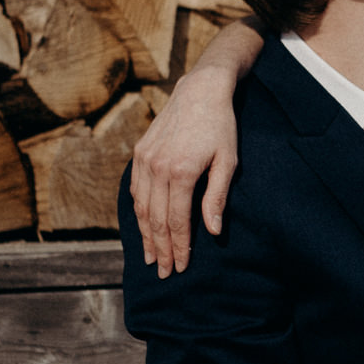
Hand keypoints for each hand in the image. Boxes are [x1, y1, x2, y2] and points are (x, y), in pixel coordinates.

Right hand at [132, 38, 253, 274]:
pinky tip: (143, 226)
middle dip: (161, 248)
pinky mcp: (139, 153)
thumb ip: (216, 198)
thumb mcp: (227, 161)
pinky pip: (136, 190)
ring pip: (141, 207)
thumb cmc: (221, 126)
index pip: (176, 220)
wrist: (199, 91)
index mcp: (181, 172)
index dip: (179, 246)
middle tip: (165, 272)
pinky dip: (138, 211)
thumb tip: (212, 231)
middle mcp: (158, 167)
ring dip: (145, 235)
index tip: (182, 266)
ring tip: (152, 257)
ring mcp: (145, 160)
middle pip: (155, 219)